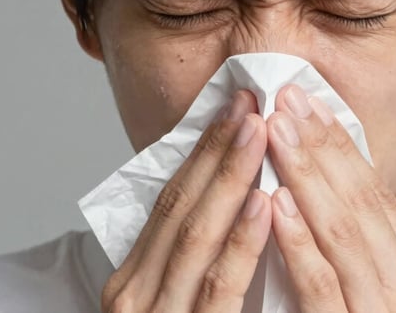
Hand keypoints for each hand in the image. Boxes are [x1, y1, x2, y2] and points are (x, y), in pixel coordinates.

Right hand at [101, 91, 271, 312]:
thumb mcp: (171, 303)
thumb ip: (188, 264)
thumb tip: (225, 205)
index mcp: (131, 280)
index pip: (169, 203)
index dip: (202, 154)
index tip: (233, 112)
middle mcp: (134, 293)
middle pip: (179, 207)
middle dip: (215, 150)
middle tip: (248, 103)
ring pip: (195, 235)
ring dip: (229, 177)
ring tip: (258, 131)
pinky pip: (219, 284)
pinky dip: (241, 240)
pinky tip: (264, 203)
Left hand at [266, 84, 395, 311]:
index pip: (380, 199)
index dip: (345, 149)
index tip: (315, 107)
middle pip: (362, 203)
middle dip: (323, 146)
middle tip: (290, 99)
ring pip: (342, 231)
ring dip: (306, 175)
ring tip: (277, 131)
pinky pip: (321, 283)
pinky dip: (298, 240)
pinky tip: (276, 202)